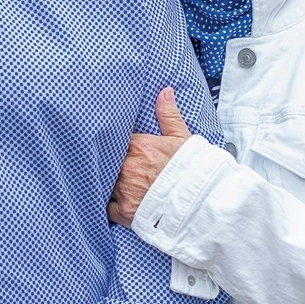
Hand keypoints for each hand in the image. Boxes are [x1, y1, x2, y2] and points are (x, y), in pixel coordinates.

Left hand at [107, 88, 190, 229]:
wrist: (201, 202)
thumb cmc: (193, 170)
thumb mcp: (182, 138)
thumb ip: (169, 115)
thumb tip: (165, 91)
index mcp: (138, 147)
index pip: (114, 141)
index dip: (113, 144)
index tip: (114, 146)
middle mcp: (127, 167)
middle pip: (105, 161)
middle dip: (107, 162)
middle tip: (108, 163)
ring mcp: (124, 190)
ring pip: (103, 182)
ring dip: (106, 182)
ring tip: (108, 181)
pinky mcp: (125, 212)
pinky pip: (106, 208)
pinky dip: (108, 205)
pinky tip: (112, 202)